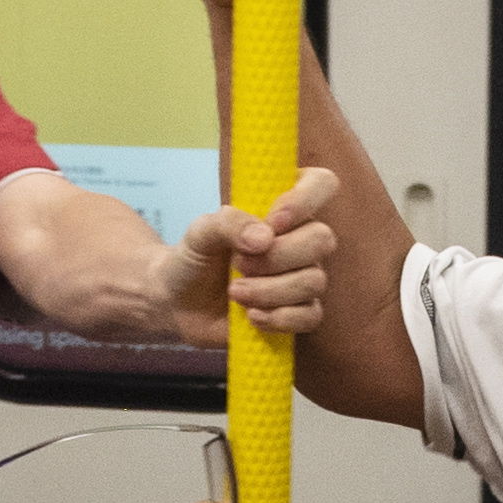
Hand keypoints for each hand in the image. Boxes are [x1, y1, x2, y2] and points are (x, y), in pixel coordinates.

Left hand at [175, 162, 331, 348]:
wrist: (180, 303)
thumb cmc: (195, 258)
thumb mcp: (200, 232)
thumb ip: (228, 223)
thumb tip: (264, 238)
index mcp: (282, 207)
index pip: (321, 184)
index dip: (305, 201)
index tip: (273, 221)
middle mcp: (300, 239)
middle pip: (323, 239)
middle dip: (278, 256)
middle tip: (239, 264)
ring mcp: (302, 276)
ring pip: (314, 281)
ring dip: (270, 290)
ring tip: (235, 293)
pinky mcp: (298, 311)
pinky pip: (310, 316)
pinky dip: (279, 318)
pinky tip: (251, 316)